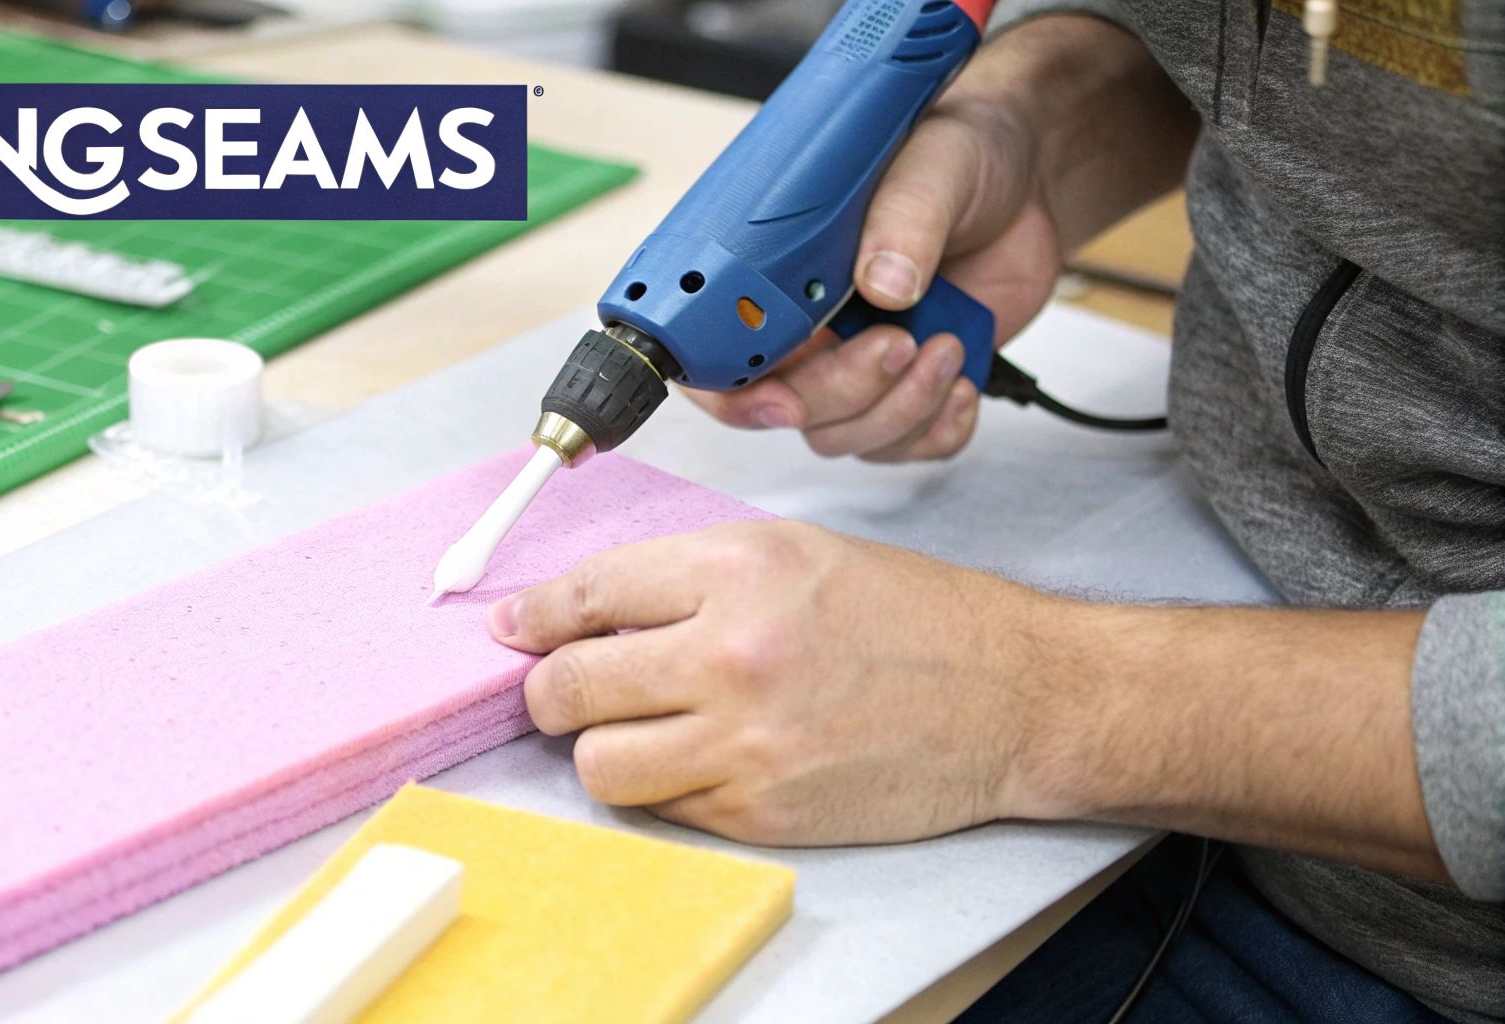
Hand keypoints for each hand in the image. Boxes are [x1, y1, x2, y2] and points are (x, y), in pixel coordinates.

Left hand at [485, 520, 1057, 844]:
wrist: (1009, 695)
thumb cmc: (909, 617)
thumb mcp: (794, 552)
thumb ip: (685, 578)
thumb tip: (584, 611)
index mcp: (738, 572)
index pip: (586, 595)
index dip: (533, 617)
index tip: (513, 630)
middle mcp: (733, 655)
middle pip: (569, 686)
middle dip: (549, 689)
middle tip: (560, 688)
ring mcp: (746, 744)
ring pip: (598, 765)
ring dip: (601, 749)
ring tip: (635, 729)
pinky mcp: (763, 812)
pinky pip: (663, 808)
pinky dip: (666, 786)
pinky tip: (701, 757)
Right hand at [685, 71, 1060, 462]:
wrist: (1025, 175)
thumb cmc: (958, 153)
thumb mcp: (932, 164)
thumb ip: (905, 218)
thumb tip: (886, 283)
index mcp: (783, 277)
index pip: (723, 358)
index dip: (738, 396)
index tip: (785, 397)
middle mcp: (813, 330)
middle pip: (794, 409)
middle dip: (846, 392)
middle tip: (898, 342)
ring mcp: (863, 364)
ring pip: (851, 436)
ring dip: (901, 409)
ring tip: (947, 346)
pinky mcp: (917, 387)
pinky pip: (911, 446)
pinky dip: (939, 431)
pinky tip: (963, 383)